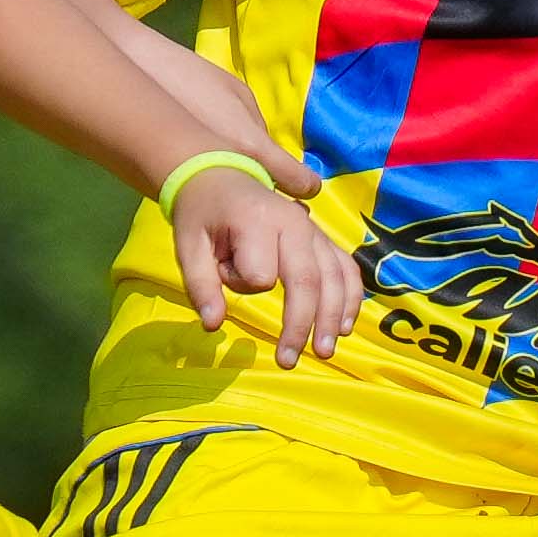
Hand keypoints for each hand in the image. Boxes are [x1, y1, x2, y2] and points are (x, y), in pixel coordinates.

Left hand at [172, 165, 356, 366]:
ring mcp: (314, 229)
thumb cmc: (203, 214)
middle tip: (288, 360)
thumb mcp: (188, 245)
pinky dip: (350, 298)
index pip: (259, 274)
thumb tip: (213, 326)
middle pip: (307, 281)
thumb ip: (200, 285)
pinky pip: (346, 268)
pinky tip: (345, 326)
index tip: (221, 271)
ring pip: (333, 278)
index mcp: (257, 221)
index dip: (239, 284)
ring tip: (324, 352)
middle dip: (301, 325)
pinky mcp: (323, 238)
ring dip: (331, 318)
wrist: (222, 176)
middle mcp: (294, 222)